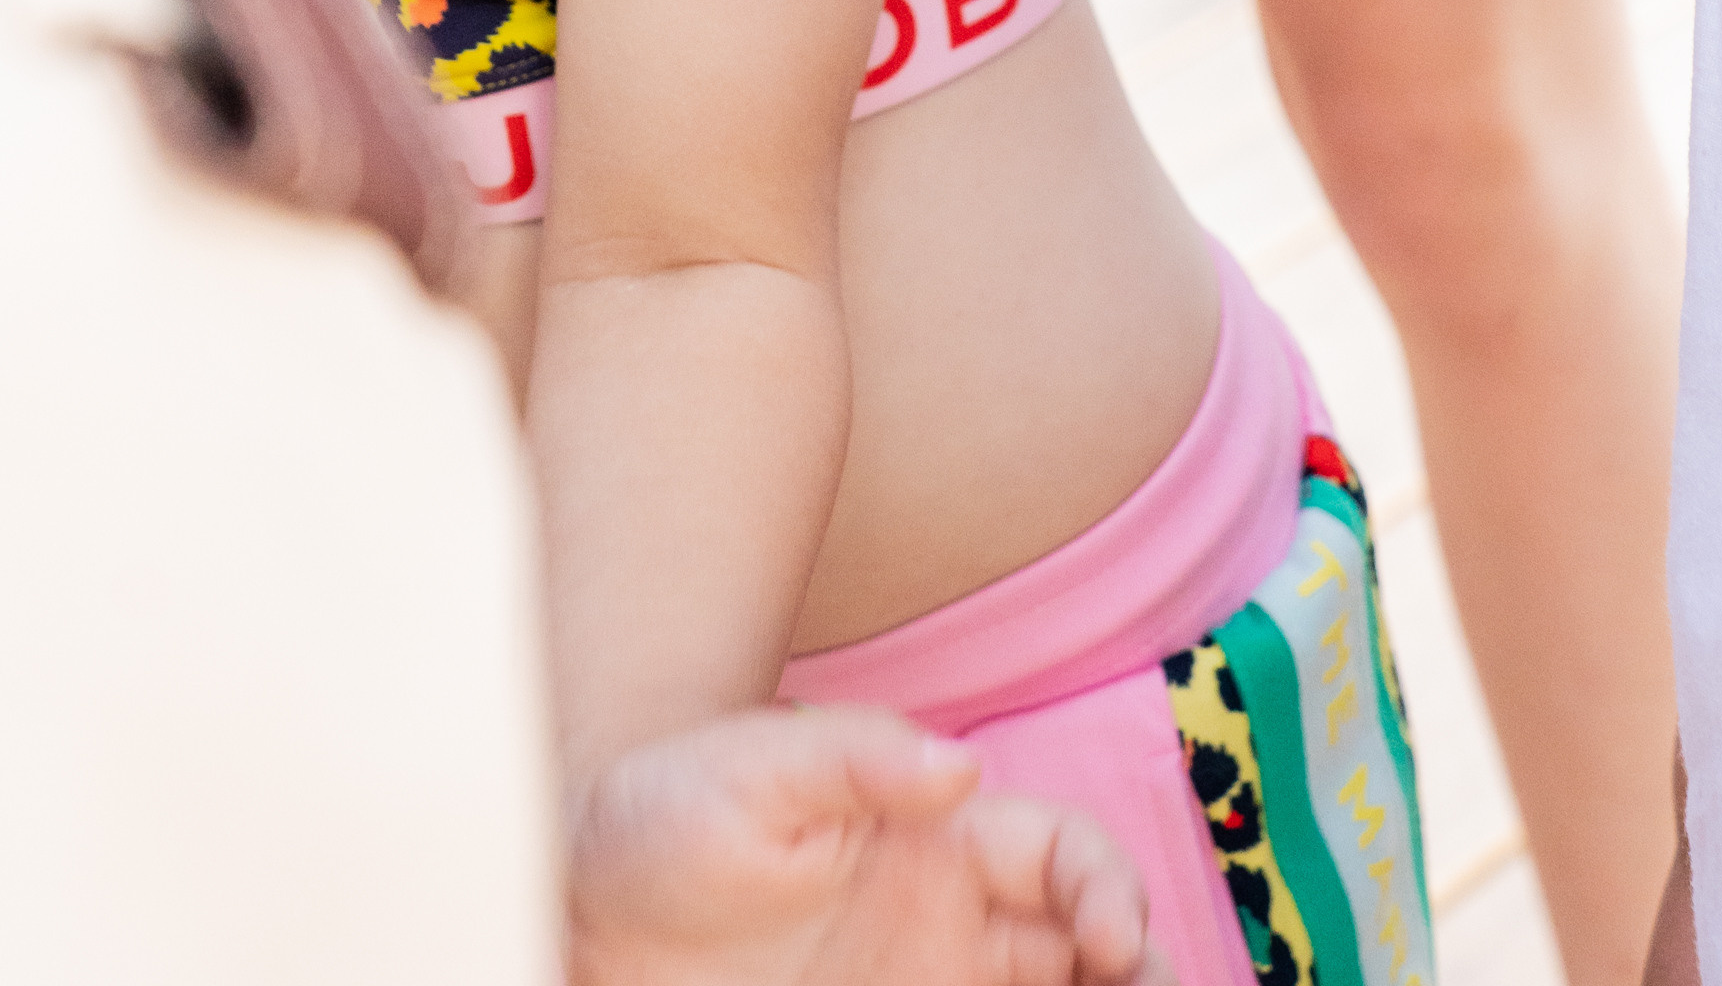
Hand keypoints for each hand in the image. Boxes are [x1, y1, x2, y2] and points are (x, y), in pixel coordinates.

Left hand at [570, 704, 1163, 985]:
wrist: (577, 909)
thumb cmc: (659, 818)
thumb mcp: (742, 771)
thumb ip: (849, 757)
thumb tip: (961, 766)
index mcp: (937, 839)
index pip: (1063, 854)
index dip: (1108, 888)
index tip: (1113, 939)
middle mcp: (951, 920)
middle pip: (1093, 947)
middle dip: (1145, 971)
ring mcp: (926, 984)